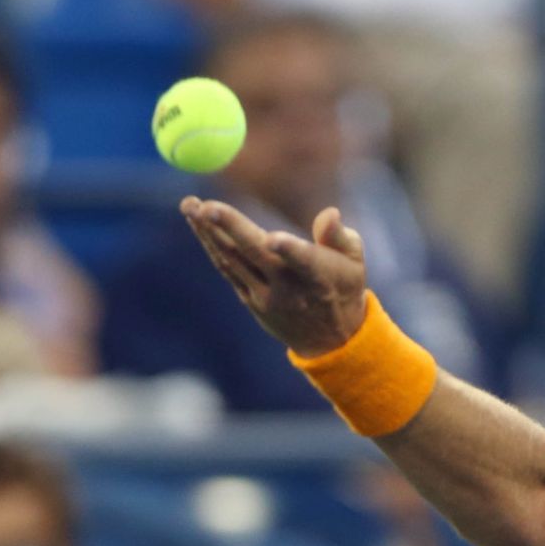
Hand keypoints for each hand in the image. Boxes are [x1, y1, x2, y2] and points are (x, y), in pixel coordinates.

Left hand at [181, 197, 369, 356]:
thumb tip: (329, 214)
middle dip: (229, 228)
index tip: (274, 239)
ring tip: (190, 206)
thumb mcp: (354, 262)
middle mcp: (288, 288)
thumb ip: (340, 236)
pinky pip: (227, 269)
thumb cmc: (343, 287)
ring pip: (232, 262)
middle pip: (255, 255)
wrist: (329, 339)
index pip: (304, 262)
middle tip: (205, 206)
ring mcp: (265, 297)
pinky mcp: (250, 299)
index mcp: (319, 277)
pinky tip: (198, 223)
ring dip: (208, 233)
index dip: (290, 251)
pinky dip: (211, 245)